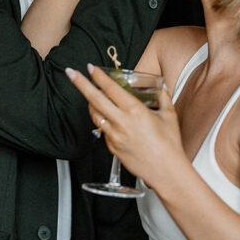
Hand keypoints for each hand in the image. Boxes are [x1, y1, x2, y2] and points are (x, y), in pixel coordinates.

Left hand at [64, 64, 184, 190]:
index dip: (99, 76)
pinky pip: (103, 130)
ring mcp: (114, 136)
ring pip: (94, 115)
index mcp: (135, 111)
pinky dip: (103, 121)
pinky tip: (108, 118)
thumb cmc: (169, 146)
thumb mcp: (169, 116)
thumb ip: (163, 98)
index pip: (111, 89)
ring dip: (90, 103)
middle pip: (94, 99)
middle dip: (80, 83)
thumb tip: (161, 87)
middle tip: (70, 72)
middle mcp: (121, 122)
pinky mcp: (111, 147)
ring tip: (90, 94)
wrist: (166, 172)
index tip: (90, 68)